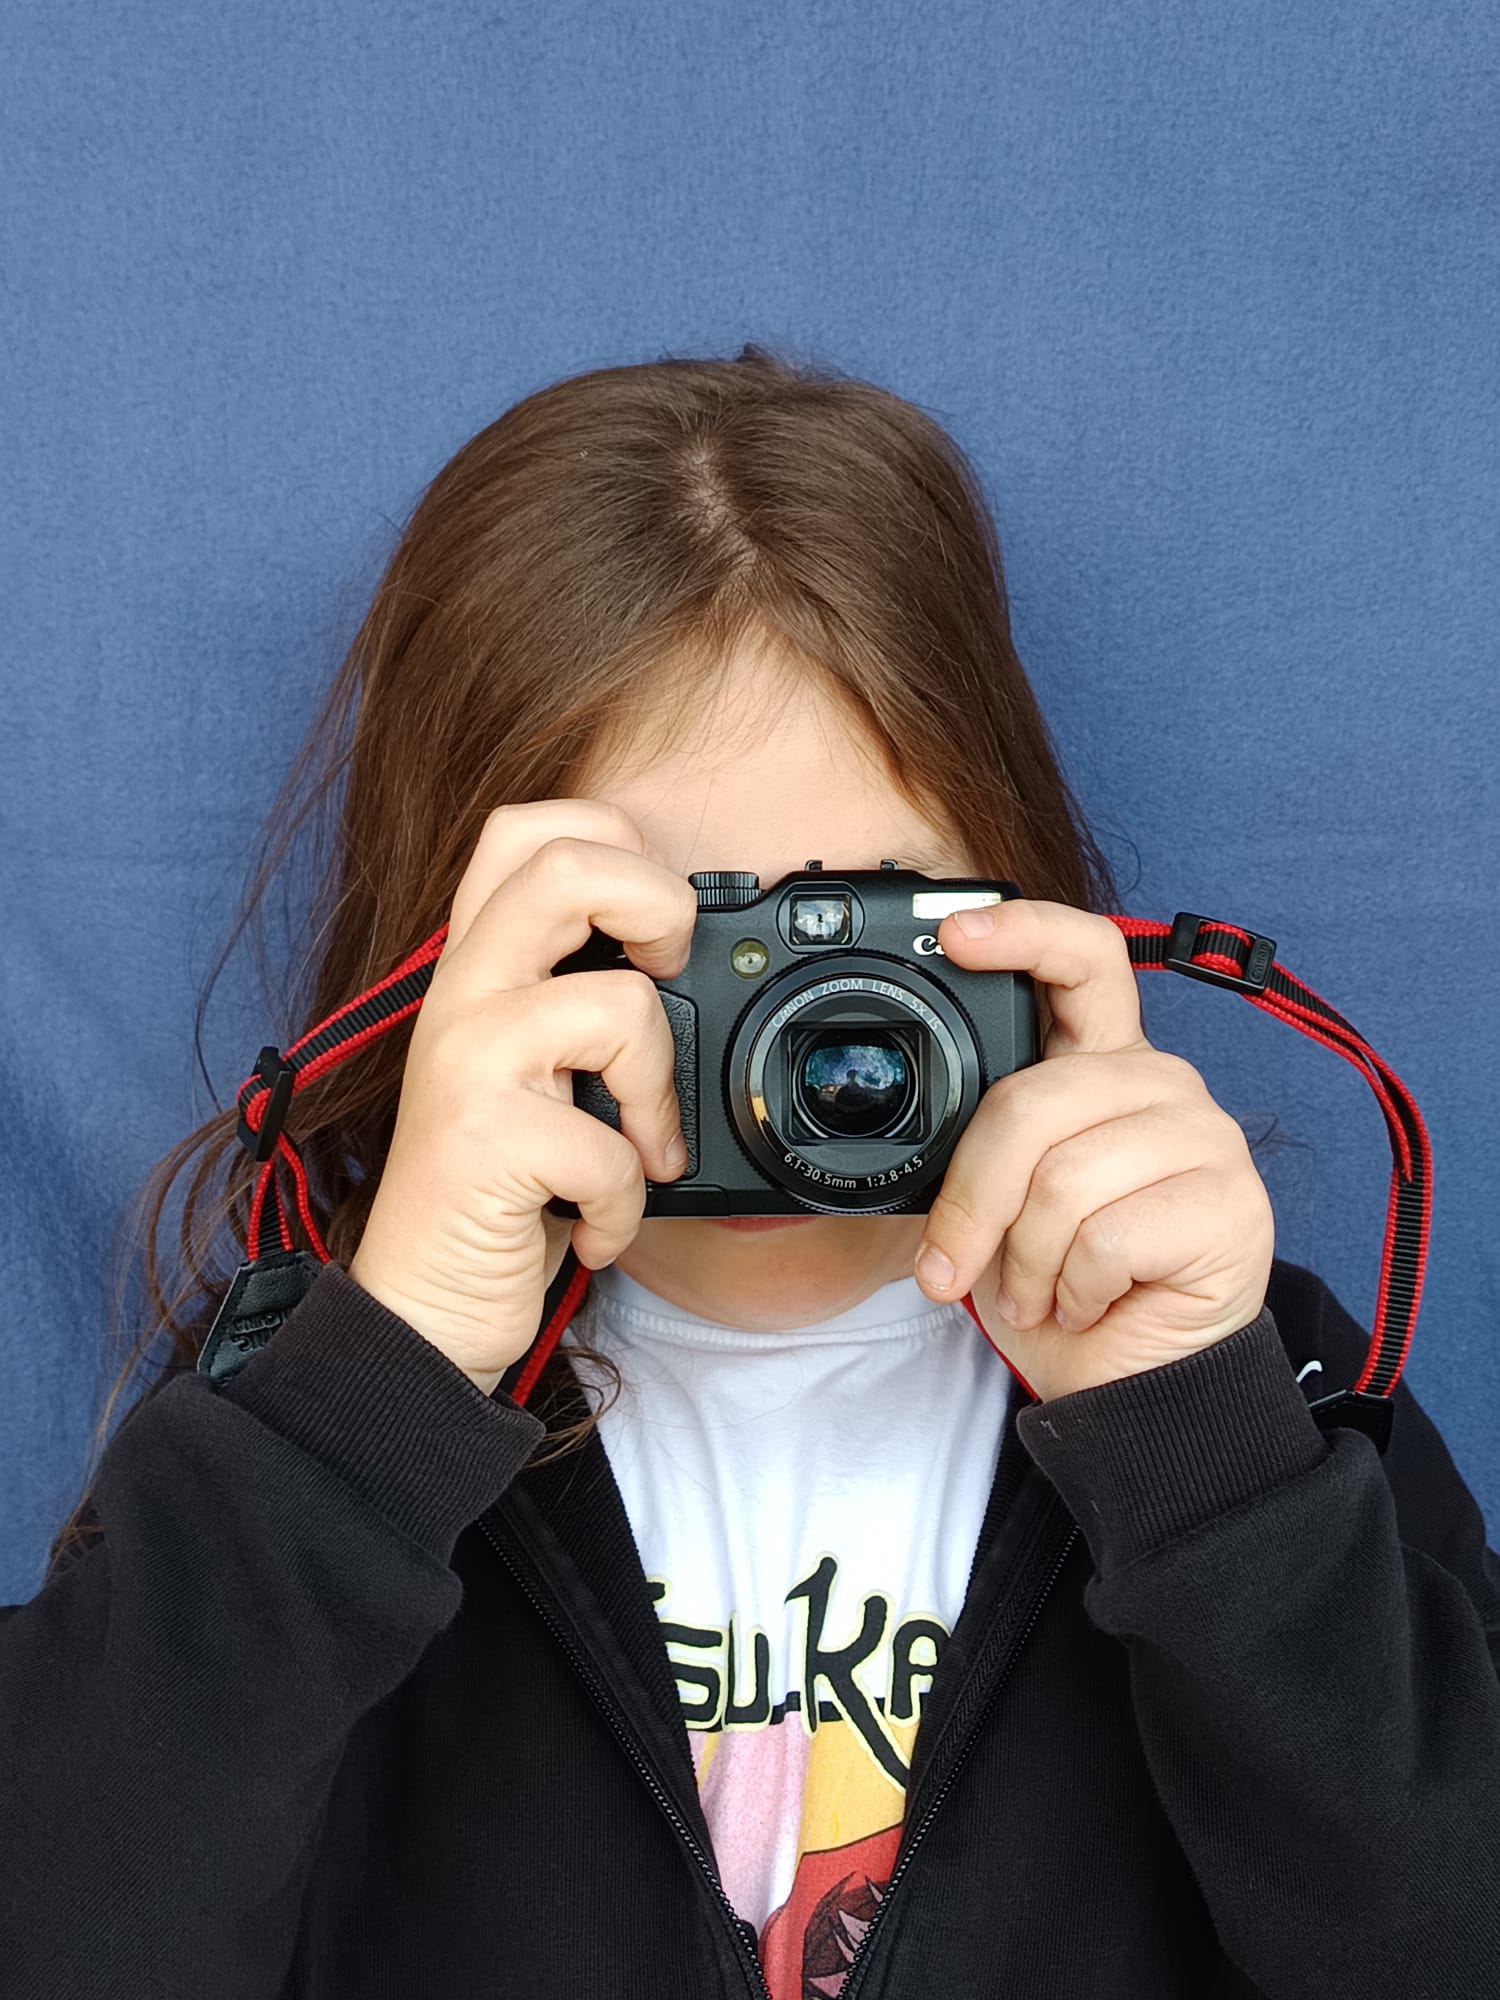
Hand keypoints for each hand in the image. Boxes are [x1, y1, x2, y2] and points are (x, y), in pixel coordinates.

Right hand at [347, 800, 694, 1391]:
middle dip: (658, 910)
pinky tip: (595, 1228)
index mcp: (474, 964)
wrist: (420, 1309)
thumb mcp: (527, 1070)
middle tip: (667, 981)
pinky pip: (612, 1148)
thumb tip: (682, 954)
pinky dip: (626, 1205)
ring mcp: (467, 1062)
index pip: (529, 827)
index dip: (613, 842)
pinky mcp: (485, 1142)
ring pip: (619, 1004)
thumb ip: (571, 998)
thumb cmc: (493, 1189)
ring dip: (659, 1094)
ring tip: (640, 1152)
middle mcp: (461, 995)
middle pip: (566, 867)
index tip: (650, 929)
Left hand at [911, 899, 1274, 1402]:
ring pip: (1062, 1181)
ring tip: (1042, 1289)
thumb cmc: (1057, 1281)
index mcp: (1102, 1062)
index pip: (1084, 959)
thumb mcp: (997, 1199)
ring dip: (1025, 1262)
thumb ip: (979, 1136)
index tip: (955, 934)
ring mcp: (1205, 1138)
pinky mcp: (1231, 1205)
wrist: (1127, 1383)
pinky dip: (1072, 1290)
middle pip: (1031, 1103)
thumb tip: (921, 1114)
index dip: (1023, 933)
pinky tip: (1089, 1302)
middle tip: (953, 1268)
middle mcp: (1160, 1082)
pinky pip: (1104, 1239)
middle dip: (972, 1200)